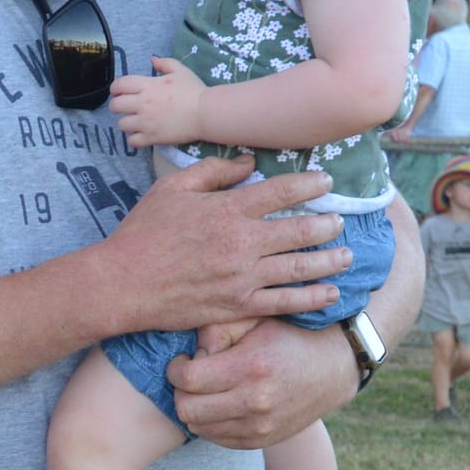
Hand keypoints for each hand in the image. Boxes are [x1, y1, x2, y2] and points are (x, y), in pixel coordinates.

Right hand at [91, 155, 346, 336]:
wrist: (123, 283)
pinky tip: (331, 294)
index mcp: (227, 209)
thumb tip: (248, 163)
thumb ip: (213, 171)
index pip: (280, 191)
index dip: (309, 184)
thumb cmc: (143, 233)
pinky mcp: (237, 306)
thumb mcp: (172, 188)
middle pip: (298, 230)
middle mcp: (241, 242)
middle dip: (326, 225)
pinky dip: (311, 299)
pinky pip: (283, 303)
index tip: (326, 181)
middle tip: (340, 222)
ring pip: (299, 267)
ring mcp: (242, 277)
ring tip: (346, 255)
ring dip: (329, 260)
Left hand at [111, 58, 205, 148]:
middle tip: (125, 107)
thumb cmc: (194, 90)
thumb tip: (152, 60)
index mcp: (147, 86)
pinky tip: (141, 134)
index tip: (119, 91)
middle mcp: (143, 104)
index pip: (119, 85)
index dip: (115, 88)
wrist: (206, 113)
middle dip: (117, 105)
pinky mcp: (152, 138)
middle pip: (115, 106)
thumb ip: (164, 63)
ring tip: (135, 122)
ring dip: (126, 122)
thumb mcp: (180, 70)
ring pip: (121, 125)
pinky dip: (134, 138)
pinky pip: (132, 141)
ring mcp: (146, 123)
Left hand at [168, 318, 357, 448]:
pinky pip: (216, 439)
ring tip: (205, 390)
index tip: (181, 361)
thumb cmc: (288, 335)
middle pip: (187, 409)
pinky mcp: (262, 441)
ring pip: (198, 427)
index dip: (175, 369)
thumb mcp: (255, 318)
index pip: (187, 379)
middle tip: (189, 377)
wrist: (333, 367)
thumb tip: (190, 354)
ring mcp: (259, 426)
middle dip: (180, 391)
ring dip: (194, 408)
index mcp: (251, 366)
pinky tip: (219, 404)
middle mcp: (255, 402)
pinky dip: (210, 423)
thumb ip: (216, 330)